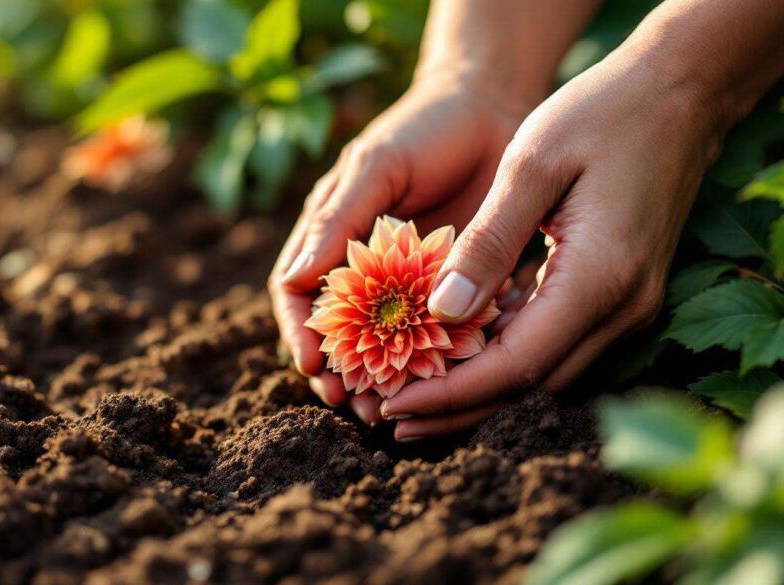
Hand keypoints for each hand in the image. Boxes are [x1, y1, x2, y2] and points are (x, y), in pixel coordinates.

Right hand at [269, 71, 529, 423]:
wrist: (491, 108)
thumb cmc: (422, 128)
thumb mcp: (376, 167)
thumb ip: (337, 220)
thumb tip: (292, 280)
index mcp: (331, 236)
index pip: (298, 296)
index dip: (300, 334)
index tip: (314, 366)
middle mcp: (364, 265)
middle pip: (342, 333)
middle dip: (344, 373)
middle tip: (357, 407)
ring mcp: (409, 281)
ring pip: (389, 343)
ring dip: (387, 380)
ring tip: (392, 412)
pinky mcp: (453, 286)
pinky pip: (441, 331)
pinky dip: (439, 358)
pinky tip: (447, 381)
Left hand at [379, 45, 727, 440]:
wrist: (680, 92)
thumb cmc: (603, 113)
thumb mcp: (532, 164)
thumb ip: (488, 242)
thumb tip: (443, 312)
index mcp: (599, 278)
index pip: (515, 365)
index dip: (451, 393)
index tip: (394, 405)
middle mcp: (622, 307)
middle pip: (530, 385)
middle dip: (459, 405)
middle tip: (391, 415)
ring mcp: (630, 304)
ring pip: (546, 371)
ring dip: (482, 387)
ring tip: (415, 392)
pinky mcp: (624, 293)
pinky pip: (559, 341)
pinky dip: (509, 355)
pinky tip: (462, 352)